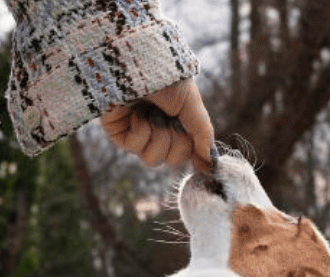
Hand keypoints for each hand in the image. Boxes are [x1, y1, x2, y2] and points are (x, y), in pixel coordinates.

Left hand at [100, 79, 215, 172]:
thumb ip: (202, 132)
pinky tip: (136, 113)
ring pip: (152, 160)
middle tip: (172, 120)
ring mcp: (136, 132)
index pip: (187, 152)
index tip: (205, 164)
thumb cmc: (165, 75)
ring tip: (153, 114)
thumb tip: (211, 161)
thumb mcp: (191, 102)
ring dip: (158, 137)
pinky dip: (140, 130)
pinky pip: (134, 148)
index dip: (194, 156)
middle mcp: (157, 128)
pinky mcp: (117, 133)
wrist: (137, 60)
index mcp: (176, 121)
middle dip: (176, 142)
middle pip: (172, 160)